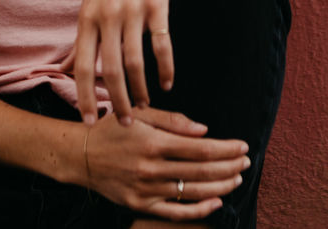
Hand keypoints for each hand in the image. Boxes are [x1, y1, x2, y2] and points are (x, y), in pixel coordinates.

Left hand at [71, 0, 178, 124]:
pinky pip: (161, 45)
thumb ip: (84, 34)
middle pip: (110, 70)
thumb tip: (70, 67)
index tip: (89, 121)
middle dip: (117, 101)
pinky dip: (165, 68)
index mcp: (87, 17)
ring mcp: (132, 10)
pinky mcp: (157, 5)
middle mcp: (107, 16)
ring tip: (145, 106)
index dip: (84, 96)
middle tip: (124, 123)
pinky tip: (167, 82)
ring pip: (135, 62)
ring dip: (141, 89)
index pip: (83, 66)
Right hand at [83, 106, 249, 220]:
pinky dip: (200, 209)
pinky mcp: (141, 205)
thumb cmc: (112, 130)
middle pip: (202, 172)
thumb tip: (204, 131)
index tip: (243, 146)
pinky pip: (177, 212)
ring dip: (221, 186)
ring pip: (194, 192)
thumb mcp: (140, 115)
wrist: (80, 156)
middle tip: (247, 161)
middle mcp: (151, 169)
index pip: (201, 149)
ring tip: (237, 178)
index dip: (226, 149)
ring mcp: (147, 190)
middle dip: (230, 166)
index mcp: (153, 142)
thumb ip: (173, 121)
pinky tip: (216, 201)